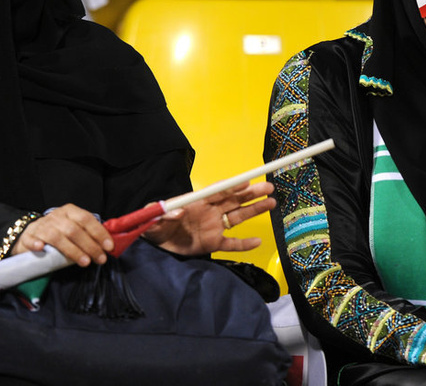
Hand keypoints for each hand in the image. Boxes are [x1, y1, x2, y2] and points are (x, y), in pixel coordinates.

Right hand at [12, 204, 113, 266]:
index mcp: (69, 211)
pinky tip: (42, 248)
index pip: (86, 219)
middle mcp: (56, 217)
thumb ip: (88, 234)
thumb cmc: (58, 232)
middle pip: (74, 230)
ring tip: (85, 262)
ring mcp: (41, 226)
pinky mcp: (28, 236)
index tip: (109, 247)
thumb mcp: (74, 228)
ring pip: (57, 236)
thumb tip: (107, 246)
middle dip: (90, 246)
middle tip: (100, 259)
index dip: (99, 232)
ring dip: (72, 250)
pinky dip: (36, 243)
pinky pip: (31, 239)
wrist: (31, 233)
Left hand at [143, 181, 275, 255]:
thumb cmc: (154, 226)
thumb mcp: (153, 217)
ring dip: (254, 210)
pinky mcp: (212, 243)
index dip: (232, 186)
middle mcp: (209, 212)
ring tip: (272, 203)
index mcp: (197, 202)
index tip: (246, 181)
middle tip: (269, 187)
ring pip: (238, 217)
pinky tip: (258, 241)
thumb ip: (163, 213)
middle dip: (251, 193)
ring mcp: (213, 227)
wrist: (154, 243)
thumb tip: (178, 210)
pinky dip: (244, 244)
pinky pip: (232, 244)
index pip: (218, 191)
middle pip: (234, 200)